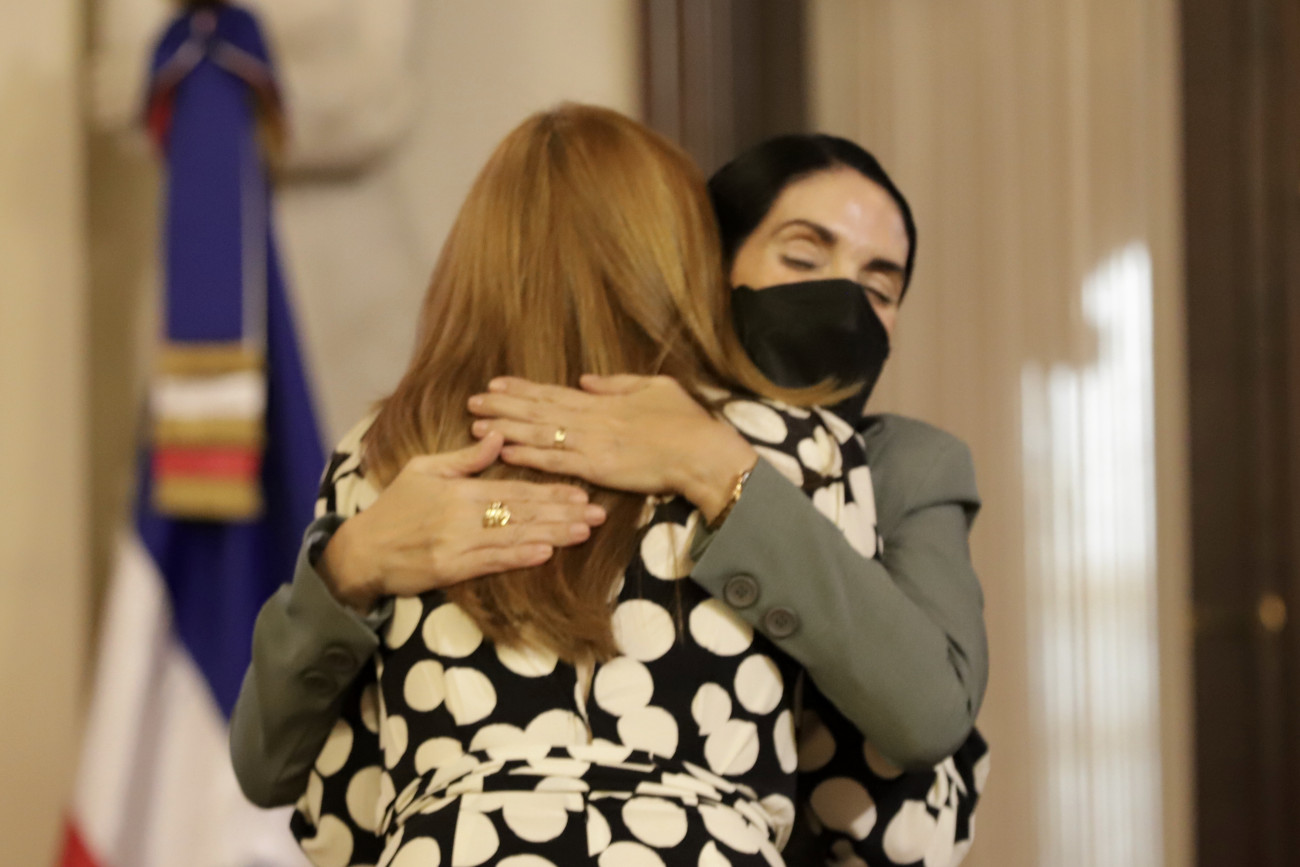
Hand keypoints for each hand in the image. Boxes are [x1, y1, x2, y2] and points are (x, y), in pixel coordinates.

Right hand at [319, 432, 606, 610]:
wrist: (362, 551)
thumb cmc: (394, 507)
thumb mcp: (424, 469)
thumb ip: (466, 457)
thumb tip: (499, 435)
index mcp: (459, 489)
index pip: (514, 489)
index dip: (550, 492)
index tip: (581, 492)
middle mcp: (462, 516)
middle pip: (522, 513)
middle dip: (563, 513)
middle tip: (598, 514)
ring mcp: (458, 544)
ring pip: (514, 537)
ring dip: (552, 535)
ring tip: (583, 532)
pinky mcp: (451, 570)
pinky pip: (492, 562)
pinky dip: (520, 558)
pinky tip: (546, 553)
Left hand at [467, 375, 757, 523]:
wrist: (702, 453)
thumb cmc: (686, 421)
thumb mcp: (655, 387)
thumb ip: (617, 384)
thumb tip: (586, 379)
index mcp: (603, 401)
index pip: (553, 393)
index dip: (522, 389)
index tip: (495, 384)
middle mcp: (591, 420)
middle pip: (538, 412)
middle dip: (503, 407)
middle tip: (472, 402)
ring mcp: (592, 445)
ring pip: (539, 436)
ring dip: (506, 431)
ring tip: (476, 426)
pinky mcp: (597, 470)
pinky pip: (556, 463)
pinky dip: (528, 458)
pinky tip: (504, 453)